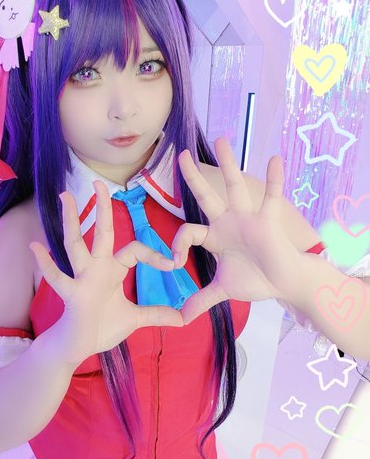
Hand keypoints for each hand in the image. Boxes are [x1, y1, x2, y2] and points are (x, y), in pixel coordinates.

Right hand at [29, 180, 183, 365]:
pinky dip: (46, 264)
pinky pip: (58, 278)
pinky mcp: (71, 294)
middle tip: (99, 183)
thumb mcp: (135, 319)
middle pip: (100, 232)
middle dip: (101, 208)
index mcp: (112, 269)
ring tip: (65, 196)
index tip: (173, 264)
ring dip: (71, 221)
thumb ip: (157, 314)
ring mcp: (81, 278)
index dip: (154, 254)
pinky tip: (35, 247)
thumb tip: (184, 318)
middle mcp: (96, 267)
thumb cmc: (103, 327)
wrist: (80, 346)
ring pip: (75, 244)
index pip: (135, 250)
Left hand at [172, 137, 302, 323]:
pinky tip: (274, 158)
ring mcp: (248, 219)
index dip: (176, 245)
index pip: (187, 231)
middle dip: (193, 176)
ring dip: (229, 164)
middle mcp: (228, 222)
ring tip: (221, 139)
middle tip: (181, 154)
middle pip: (206, 195)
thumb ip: (200, 300)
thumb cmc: (254, 280)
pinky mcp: (268, 221)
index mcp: (214, 236)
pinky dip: (275, 180)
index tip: (173, 263)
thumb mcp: (222, 290)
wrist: (283, 284)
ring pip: (235, 187)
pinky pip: (272, 198)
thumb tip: (180, 319)